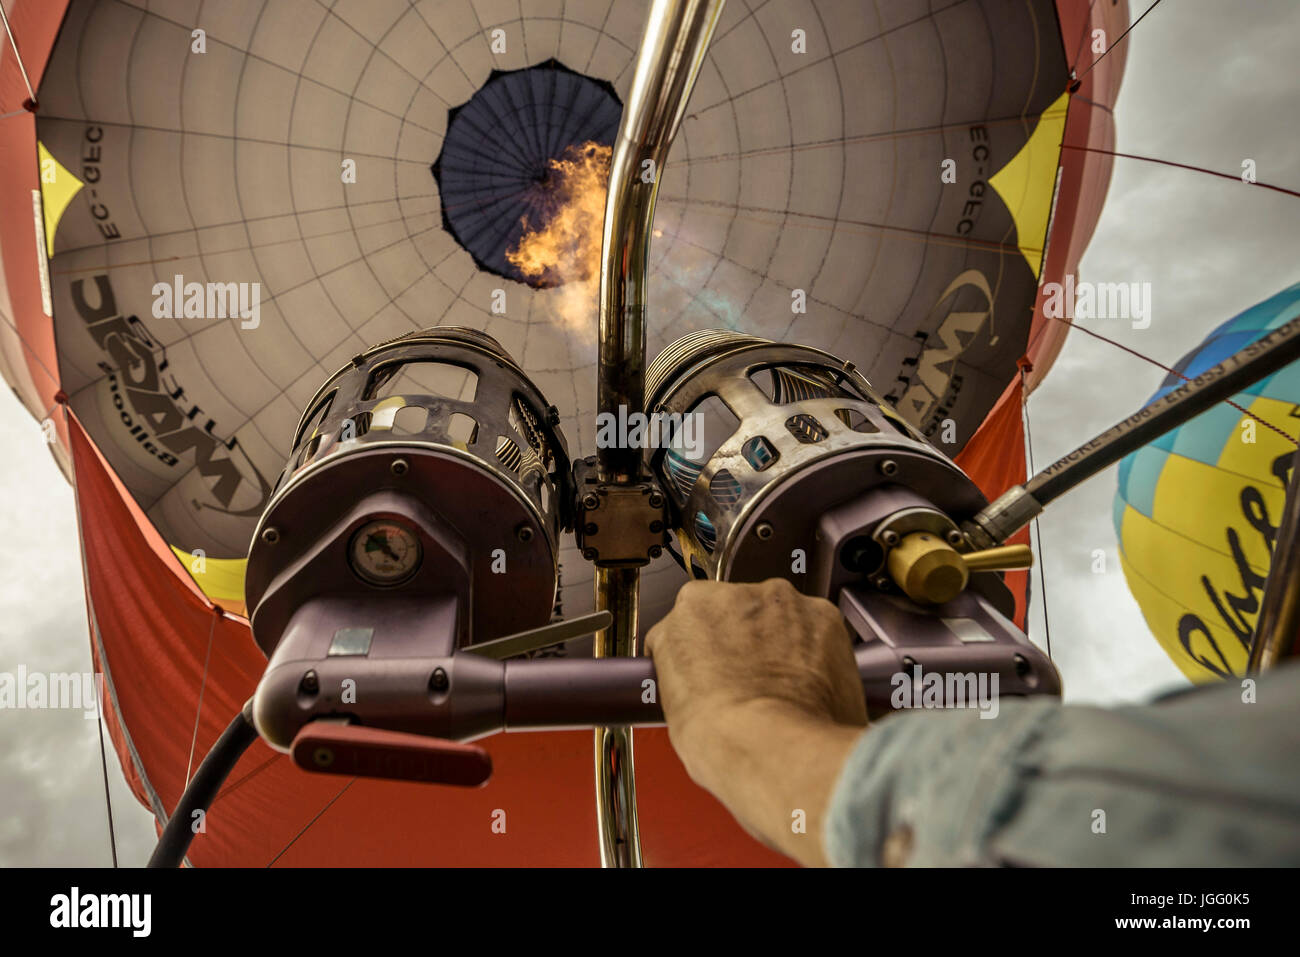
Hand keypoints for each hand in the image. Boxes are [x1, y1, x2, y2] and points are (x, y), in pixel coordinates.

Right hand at [645, 578, 867, 865]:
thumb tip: (702, 684)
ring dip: (781, 641)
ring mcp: (780, 601)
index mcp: (689, 609)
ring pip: (779, 616)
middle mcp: (733, 594)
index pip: (691, 620)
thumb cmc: (721, 736)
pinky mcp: (822, 615)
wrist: (774, 747)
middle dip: (743, 639)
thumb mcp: (675, 704)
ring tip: (786, 687)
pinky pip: (818, 627)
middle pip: (737, 610)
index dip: (704, 648)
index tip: (712, 668)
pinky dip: (817, 649)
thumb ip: (688, 672)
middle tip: (751, 680)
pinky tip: (812, 683)